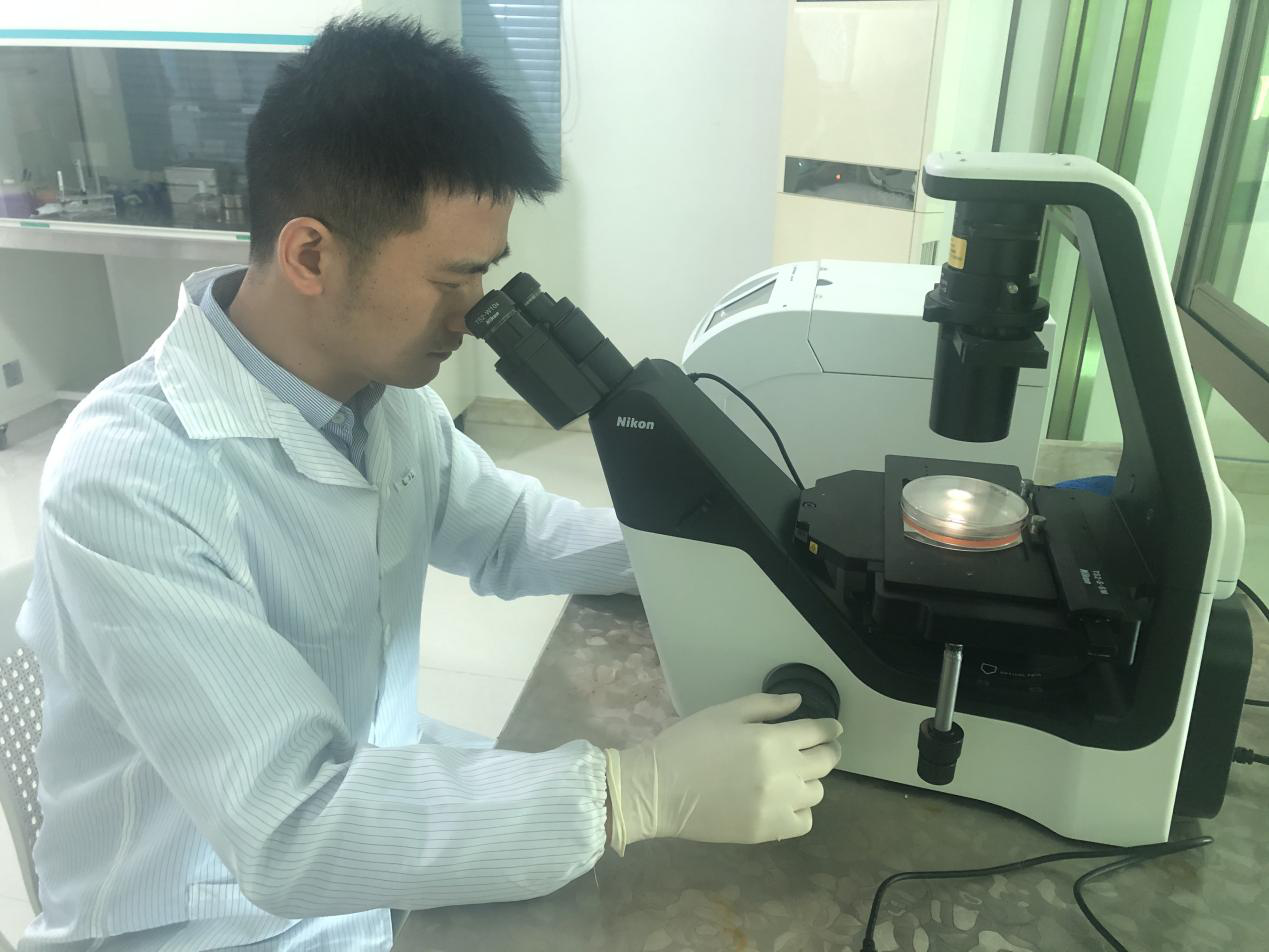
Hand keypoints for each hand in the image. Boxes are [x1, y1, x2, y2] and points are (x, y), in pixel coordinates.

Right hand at [605, 693, 841, 852]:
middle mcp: (783, 774)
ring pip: (816, 792)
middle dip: (828, 751)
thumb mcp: (725, 713)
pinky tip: (784, 802)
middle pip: (825, 762)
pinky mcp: (767, 830)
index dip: (829, 728)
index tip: (832, 728)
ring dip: (810, 780)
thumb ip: (766, 705)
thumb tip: (799, 702)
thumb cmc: (688, 743)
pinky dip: (800, 811)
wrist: (659, 789)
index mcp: (773, 741)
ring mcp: (777, 806)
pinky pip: (803, 822)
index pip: (818, 733)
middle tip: (821, 748)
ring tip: (794, 775)